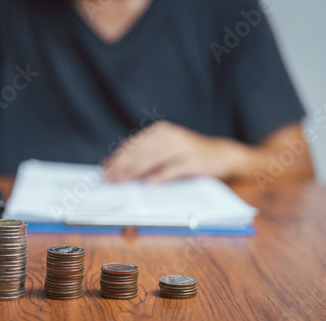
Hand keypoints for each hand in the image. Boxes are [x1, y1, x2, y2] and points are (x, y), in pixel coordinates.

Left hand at [103, 121, 247, 182]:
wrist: (221, 155)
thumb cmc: (188, 155)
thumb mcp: (166, 150)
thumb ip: (145, 156)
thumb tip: (119, 167)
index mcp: (160, 132)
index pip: (134, 145)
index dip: (118, 157)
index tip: (105, 169)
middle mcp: (170, 136)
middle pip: (141, 151)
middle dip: (123, 165)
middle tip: (109, 178)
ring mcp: (182, 147)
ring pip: (154, 158)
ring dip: (136, 171)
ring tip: (123, 181)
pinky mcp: (194, 159)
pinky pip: (175, 168)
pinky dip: (162, 175)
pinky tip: (150, 183)